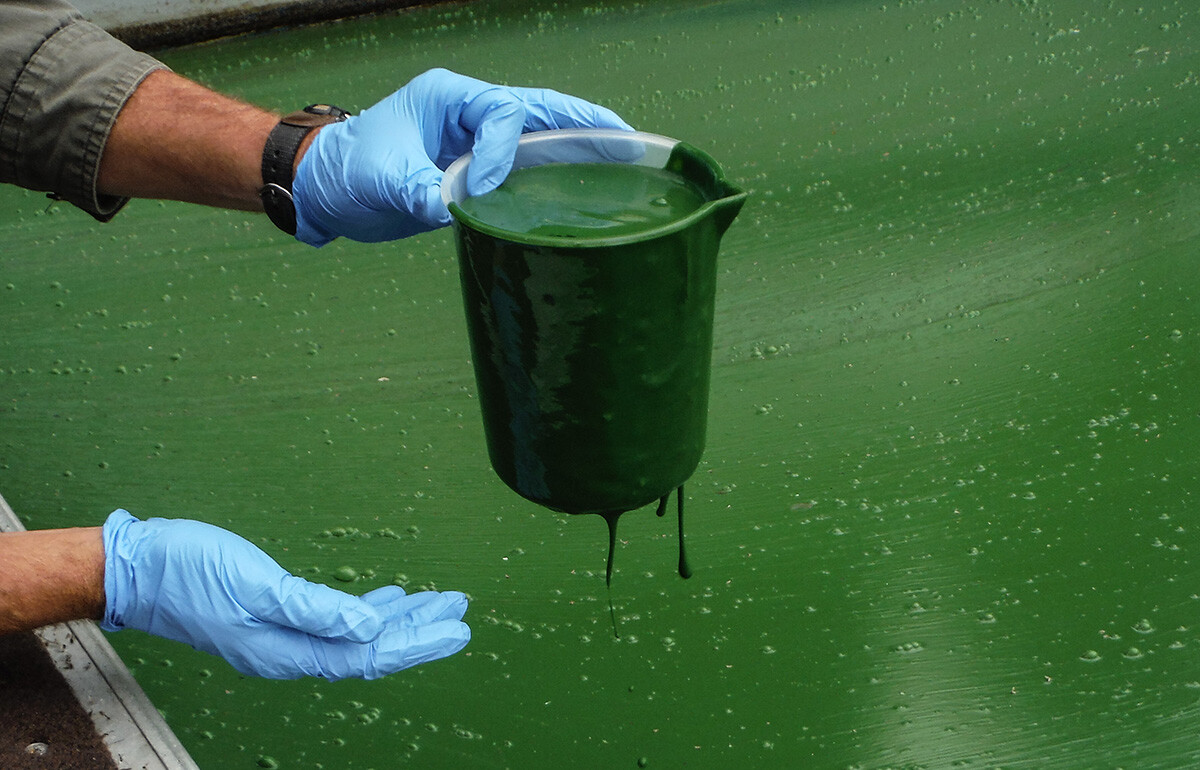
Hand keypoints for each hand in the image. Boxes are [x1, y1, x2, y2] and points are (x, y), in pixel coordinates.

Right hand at [101, 510, 469, 679]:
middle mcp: (289, 651)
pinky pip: (334, 620)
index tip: (457, 629)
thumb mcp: (257, 585)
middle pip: (369, 649)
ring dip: (398, 620)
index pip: (369, 656)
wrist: (135, 568)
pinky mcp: (274, 617)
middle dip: (419, 631)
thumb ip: (315, 610)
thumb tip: (371, 630)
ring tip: (436, 603)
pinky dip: (366, 611)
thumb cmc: (189, 572)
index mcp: (287, 651)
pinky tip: (385, 601)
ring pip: (355, 635)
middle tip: (460, 611)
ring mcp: (281, 636)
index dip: (417, 644)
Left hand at [292, 68, 632, 245]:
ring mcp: (476, 139)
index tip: (483, 188)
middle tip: (626, 140)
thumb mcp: (379, 179)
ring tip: (626, 154)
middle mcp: (468, 111)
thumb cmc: (348, 171)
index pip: (498, 112)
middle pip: (538, 109)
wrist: (329, 189)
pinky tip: (591, 183)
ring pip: (539, 134)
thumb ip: (418, 191)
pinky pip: (526, 165)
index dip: (501, 150)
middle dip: (581, 123)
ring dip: (580, 144)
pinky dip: (559, 170)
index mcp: (446, 97)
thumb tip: (454, 208)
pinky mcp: (478, 168)